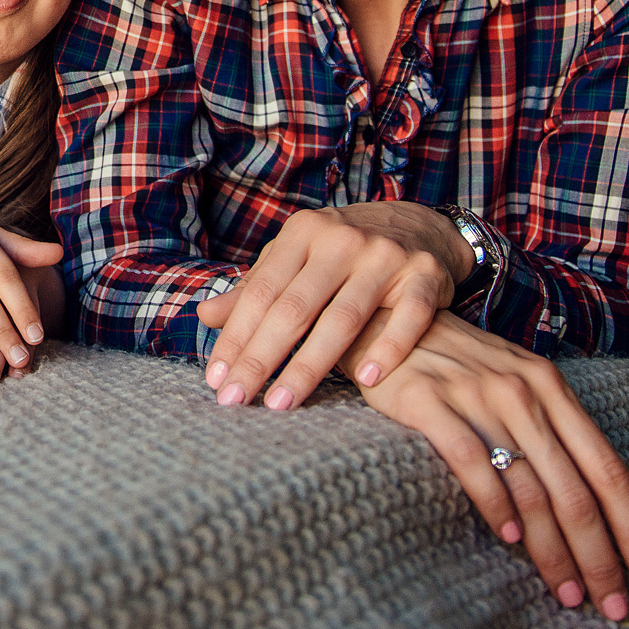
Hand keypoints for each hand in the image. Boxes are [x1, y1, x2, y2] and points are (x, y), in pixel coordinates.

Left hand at [198, 202, 467, 409]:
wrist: (417, 224)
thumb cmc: (341, 252)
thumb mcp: (296, 258)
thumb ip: (255, 289)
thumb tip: (204, 316)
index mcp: (302, 233)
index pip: (261, 292)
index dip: (236, 336)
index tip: (216, 378)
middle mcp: (340, 240)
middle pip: (294, 308)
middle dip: (261, 358)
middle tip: (236, 399)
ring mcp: (384, 256)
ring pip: (343, 318)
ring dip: (309, 365)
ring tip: (281, 403)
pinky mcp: (425, 274)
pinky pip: (408, 317)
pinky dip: (388, 348)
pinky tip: (366, 380)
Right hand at [357, 309, 628, 619]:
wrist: (391, 319)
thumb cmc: (463, 364)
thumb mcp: (529, 387)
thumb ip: (576, 436)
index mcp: (552, 389)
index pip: (607, 468)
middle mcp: (522, 391)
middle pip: (573, 488)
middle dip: (597, 555)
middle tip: (610, 603)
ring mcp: (476, 395)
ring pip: (528, 485)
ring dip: (551, 548)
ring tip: (565, 590)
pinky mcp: (429, 400)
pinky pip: (469, 457)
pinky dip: (493, 501)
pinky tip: (508, 537)